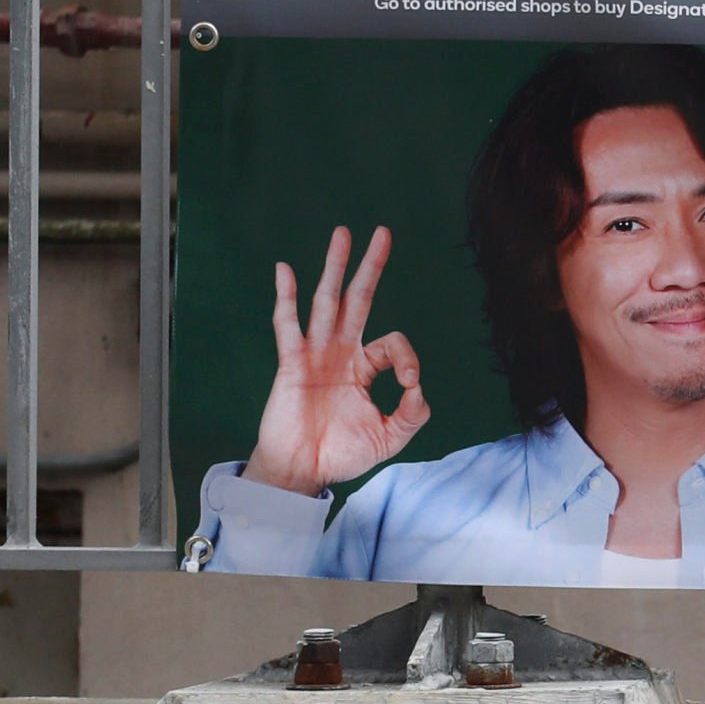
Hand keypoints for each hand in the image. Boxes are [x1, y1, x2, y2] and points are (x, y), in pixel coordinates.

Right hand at [241, 225, 429, 495]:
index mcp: (364, 368)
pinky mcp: (291, 363)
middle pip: (357, 299)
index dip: (408, 359)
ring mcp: (315, 354)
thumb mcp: (391, 437)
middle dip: (370, 267)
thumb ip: (412, 414)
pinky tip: (286, 270)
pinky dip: (287, 297)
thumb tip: (419, 389)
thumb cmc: (342, 455)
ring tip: (344, 233)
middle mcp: (340, 353)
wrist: (304, 471)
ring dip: (335, 267)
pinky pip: (287, 325)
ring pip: (326, 301)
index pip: (393, 344)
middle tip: (382, 232)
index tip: (409, 386)